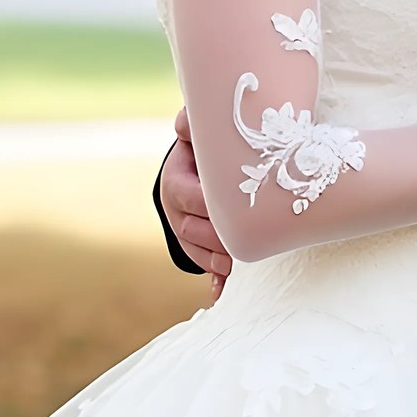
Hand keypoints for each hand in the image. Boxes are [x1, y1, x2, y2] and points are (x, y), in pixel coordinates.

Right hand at [161, 107, 230, 295]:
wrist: (197, 169)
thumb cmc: (203, 150)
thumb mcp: (197, 135)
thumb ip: (193, 124)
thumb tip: (184, 123)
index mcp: (176, 183)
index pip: (188, 196)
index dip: (207, 205)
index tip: (231, 209)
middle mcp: (176, 210)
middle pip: (190, 228)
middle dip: (214, 237)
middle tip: (240, 241)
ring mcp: (185, 230)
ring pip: (194, 249)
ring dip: (213, 259)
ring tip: (232, 264)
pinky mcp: (197, 245)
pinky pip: (203, 264)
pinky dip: (213, 279)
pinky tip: (220, 292)